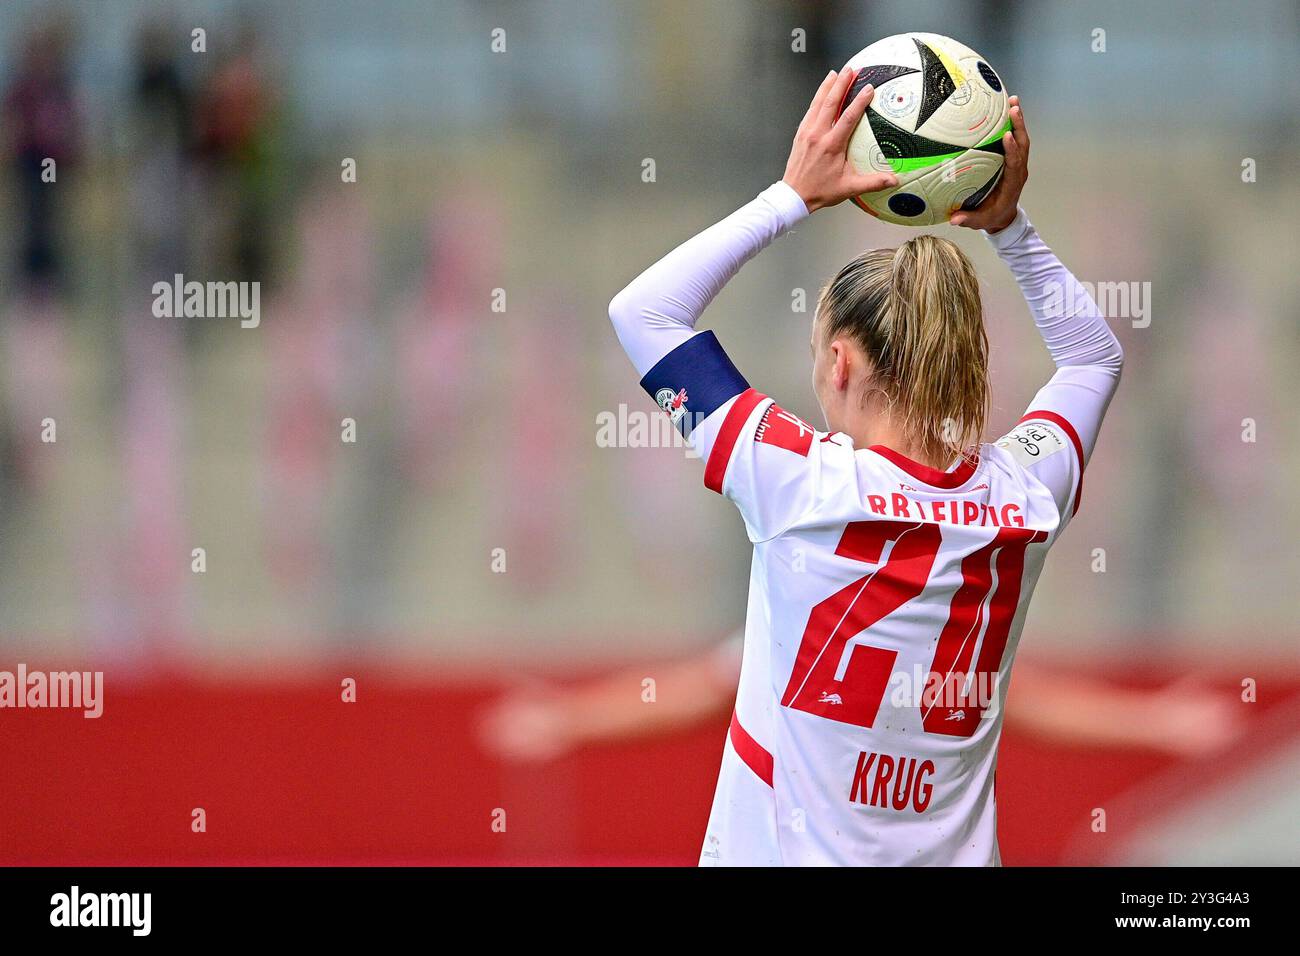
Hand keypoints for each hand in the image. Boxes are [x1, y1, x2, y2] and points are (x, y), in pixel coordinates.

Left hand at [783, 67, 898, 212]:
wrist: (794, 195)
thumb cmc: (821, 191)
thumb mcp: (849, 188)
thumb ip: (873, 182)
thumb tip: (895, 180)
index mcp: (831, 146)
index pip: (848, 117)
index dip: (859, 101)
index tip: (868, 88)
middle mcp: (818, 135)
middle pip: (830, 103)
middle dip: (841, 84)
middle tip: (851, 69)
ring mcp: (807, 133)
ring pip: (817, 103)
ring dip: (827, 86)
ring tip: (836, 73)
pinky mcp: (800, 134)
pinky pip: (810, 111)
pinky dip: (817, 98)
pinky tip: (822, 92)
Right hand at [949, 95, 1028, 232]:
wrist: (1003, 217)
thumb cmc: (991, 217)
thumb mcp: (980, 221)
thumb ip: (968, 220)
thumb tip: (954, 220)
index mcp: (1012, 184)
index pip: (1014, 164)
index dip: (1012, 150)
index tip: (1007, 136)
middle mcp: (1018, 171)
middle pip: (1023, 145)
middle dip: (1019, 127)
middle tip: (1013, 108)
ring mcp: (1018, 163)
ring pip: (1021, 139)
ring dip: (1018, 120)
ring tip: (1013, 101)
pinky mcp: (1013, 159)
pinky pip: (1016, 139)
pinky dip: (1013, 124)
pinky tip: (1006, 109)